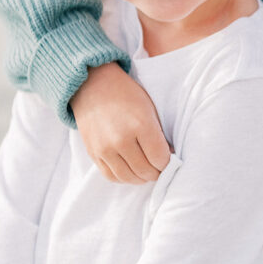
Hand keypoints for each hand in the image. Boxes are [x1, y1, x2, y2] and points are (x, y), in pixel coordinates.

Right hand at [71, 63, 170, 183]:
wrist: (93, 85)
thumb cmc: (126, 94)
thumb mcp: (149, 108)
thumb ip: (159, 134)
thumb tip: (167, 156)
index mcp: (140, 125)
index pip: (160, 159)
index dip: (168, 163)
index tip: (169, 160)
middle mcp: (121, 140)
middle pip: (145, 171)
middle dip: (156, 172)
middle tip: (160, 168)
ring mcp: (105, 148)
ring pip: (129, 177)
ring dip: (141, 178)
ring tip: (147, 171)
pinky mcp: (93, 153)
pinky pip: (111, 176)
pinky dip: (124, 178)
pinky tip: (131, 171)